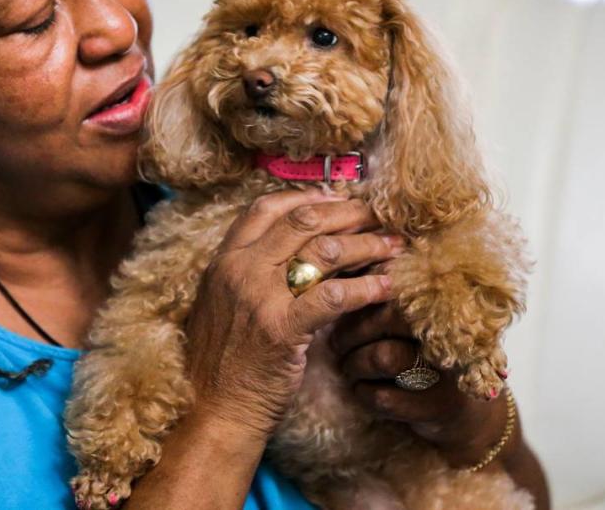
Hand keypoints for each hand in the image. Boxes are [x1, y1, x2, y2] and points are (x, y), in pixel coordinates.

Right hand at [184, 189, 400, 442]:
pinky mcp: (282, 329)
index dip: (308, 196)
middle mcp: (239, 269)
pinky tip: (387, 287)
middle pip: (302, 219)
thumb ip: (252, 272)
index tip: (338, 198)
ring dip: (366, 243)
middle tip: (377, 215)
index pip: (266, 207)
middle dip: (347, 212)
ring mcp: (259, 297)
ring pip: (323, 250)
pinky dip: (366, 288)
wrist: (212, 409)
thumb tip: (297, 248)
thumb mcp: (225, 302)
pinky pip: (333, 296)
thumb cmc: (224, 360)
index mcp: (224, 259)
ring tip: (392, 245)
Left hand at [329, 303, 515, 466]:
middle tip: (336, 344)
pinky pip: (383, 397)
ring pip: (383, 357)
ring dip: (354, 365)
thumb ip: (383, 295)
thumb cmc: (424, 355)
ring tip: (348, 367)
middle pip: (385, 319)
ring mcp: (445, 369)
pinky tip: (362, 390)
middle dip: (350, 333)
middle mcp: (447, 332)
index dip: (359, 298)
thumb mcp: (411, 322)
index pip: (390, 287)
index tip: (340, 309)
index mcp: (438, 305)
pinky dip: (363, 394)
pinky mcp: (437, 405)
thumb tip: (341, 274)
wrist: (465, 411)